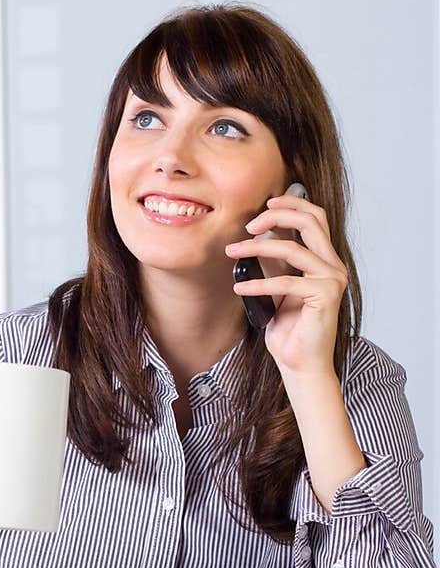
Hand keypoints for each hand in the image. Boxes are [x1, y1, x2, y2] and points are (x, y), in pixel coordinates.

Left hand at [224, 193, 348, 377]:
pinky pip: (285, 282)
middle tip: (248, 225)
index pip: (314, 218)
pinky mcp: (325, 295)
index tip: (265, 202)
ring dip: (257, 247)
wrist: (301, 365)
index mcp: (325, 260)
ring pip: (293, 248)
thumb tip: (256, 237)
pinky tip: (239, 288)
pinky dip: (258, 283)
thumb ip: (275, 263)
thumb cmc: (290, 331)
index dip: (292, 203)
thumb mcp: (277, 289)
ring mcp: (333, 279)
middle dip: (277, 215)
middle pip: (310, 221)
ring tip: (233, 252)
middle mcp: (334, 265)